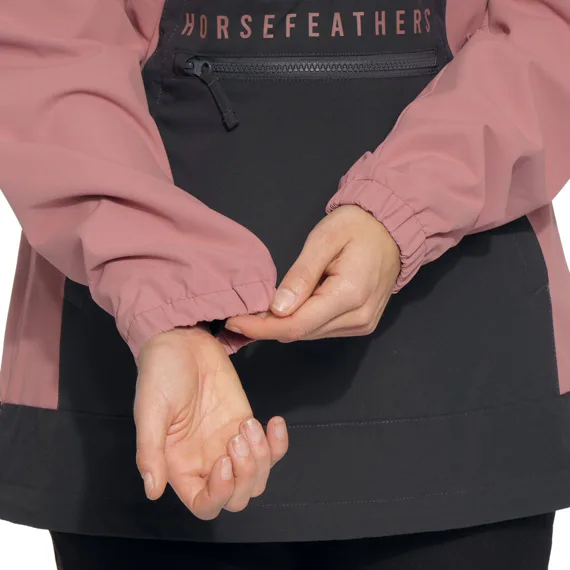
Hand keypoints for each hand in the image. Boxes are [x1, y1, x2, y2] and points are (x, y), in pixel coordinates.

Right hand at [134, 325, 287, 518]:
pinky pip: (271, 448)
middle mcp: (206, 460)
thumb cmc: (160, 373)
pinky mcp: (245, 424)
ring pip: (257, 477)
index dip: (219, 494)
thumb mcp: (150, 412)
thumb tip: (152, 490)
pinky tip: (274, 422)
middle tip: (236, 439)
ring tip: (248, 425)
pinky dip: (279, 443)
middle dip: (245, 476)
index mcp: (179, 465)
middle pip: (236, 497)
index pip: (204, 503)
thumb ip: (150, 453)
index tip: (223, 462)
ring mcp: (228, 443)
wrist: (183, 340)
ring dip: (262, 458)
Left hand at [225, 205, 400, 340]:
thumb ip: (300, 275)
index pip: (297, 325)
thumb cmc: (356, 227)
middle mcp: (358, 317)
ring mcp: (362, 324)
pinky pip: (322, 329)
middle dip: (268, 326)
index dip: (262, 328)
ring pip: (310, 334)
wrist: (391, 230)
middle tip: (243, 313)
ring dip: (284, 324)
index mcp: (349, 295)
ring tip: (263, 309)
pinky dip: (302, 321)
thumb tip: (277, 309)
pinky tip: (290, 307)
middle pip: (302, 333)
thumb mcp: (323, 240)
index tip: (234, 322)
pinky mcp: (362, 324)